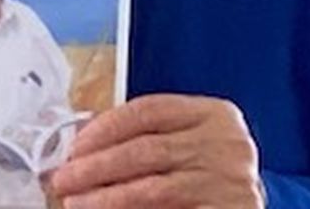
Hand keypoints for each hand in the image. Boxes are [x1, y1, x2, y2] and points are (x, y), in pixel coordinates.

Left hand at [47, 93, 262, 208]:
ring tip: (76, 203)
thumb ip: (147, 138)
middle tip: (64, 179)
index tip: (74, 146)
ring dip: (107, 198)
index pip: (148, 111)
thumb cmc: (210, 174)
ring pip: (154, 189)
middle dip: (96, 166)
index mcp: (215, 114)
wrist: (246, 208)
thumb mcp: (189, 144)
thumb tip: (82, 148)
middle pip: (146, 150)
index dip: (105, 127)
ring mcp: (233, 183)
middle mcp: (228, 145)